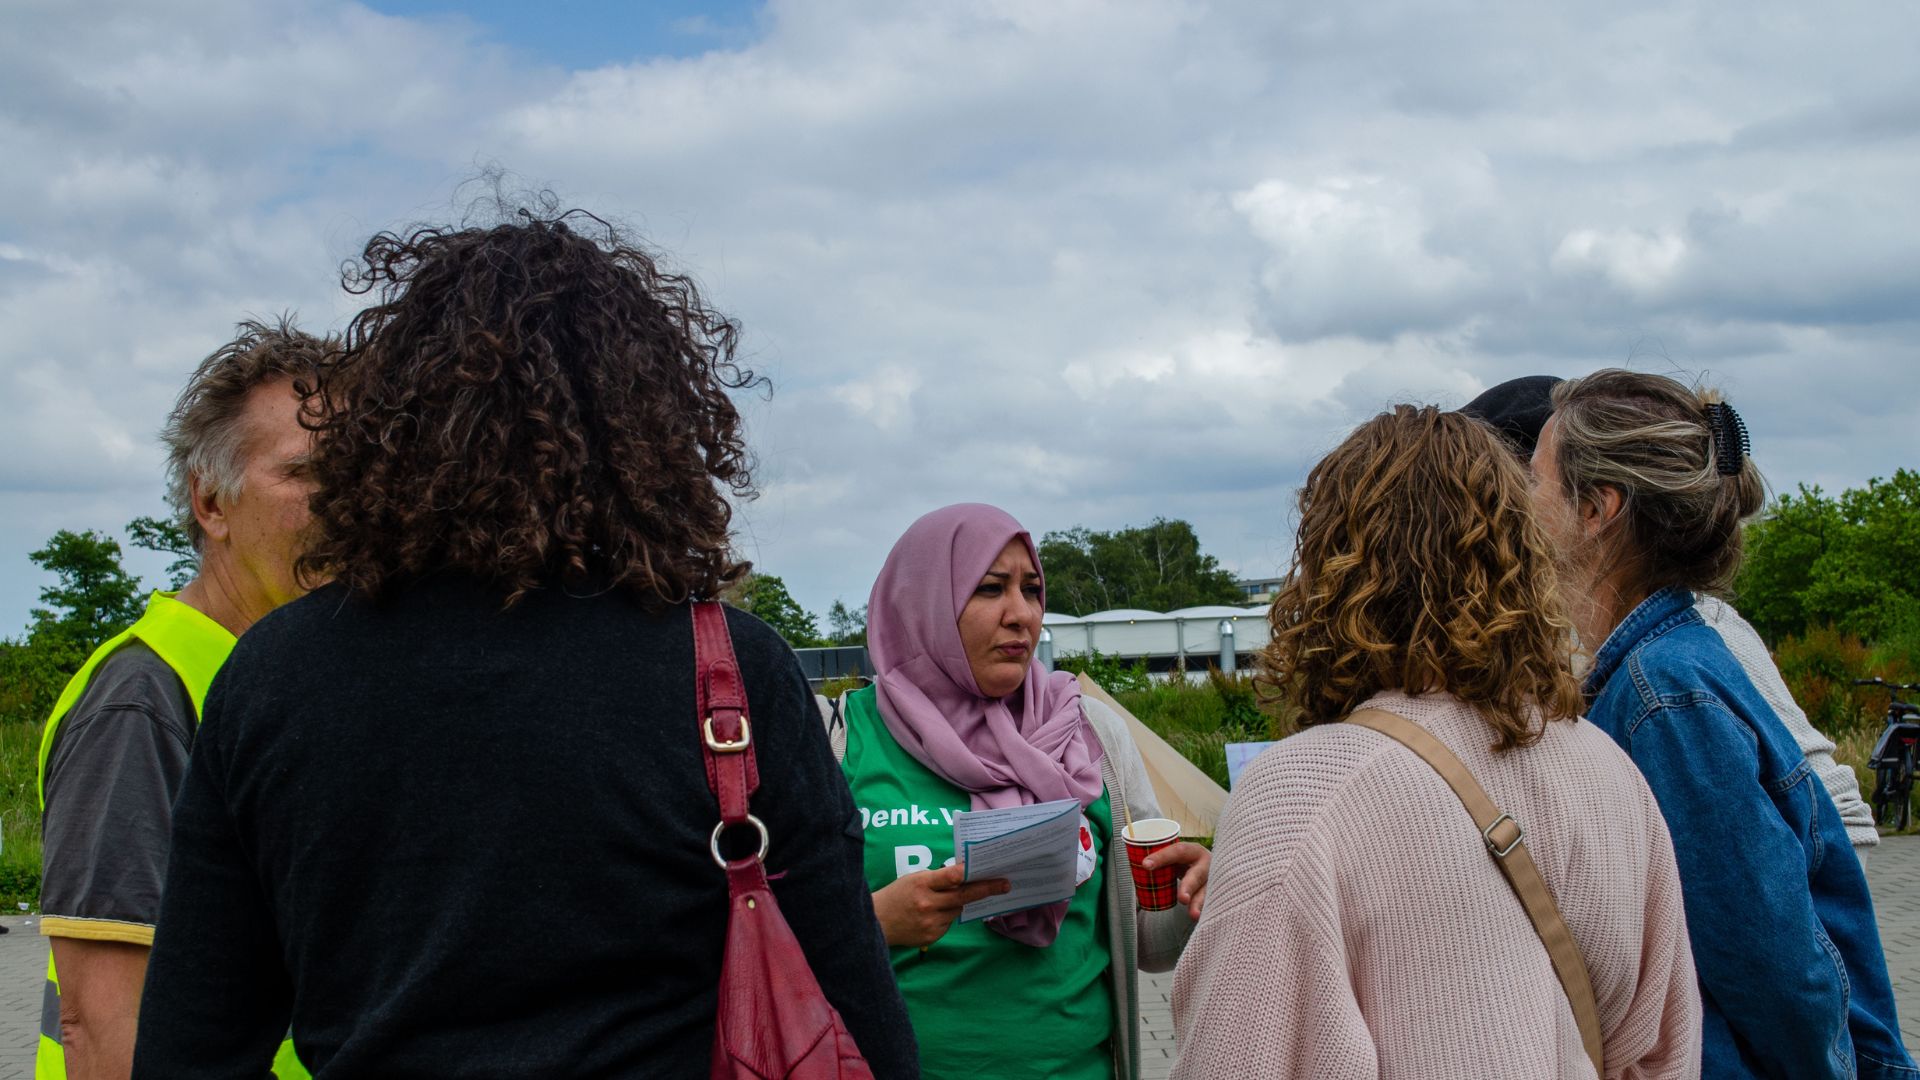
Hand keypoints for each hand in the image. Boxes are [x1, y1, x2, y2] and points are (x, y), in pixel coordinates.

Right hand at [872, 863, 1011, 947]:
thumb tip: (965, 873)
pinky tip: (931, 915)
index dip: (968, 873)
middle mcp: (927, 903)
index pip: (950, 876)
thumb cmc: (898, 895)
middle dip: (986, 889)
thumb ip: (938, 878)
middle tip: (1004, 885)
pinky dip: (946, 916)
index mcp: (921, 883)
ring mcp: (930, 922)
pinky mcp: (931, 937)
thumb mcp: (914, 878)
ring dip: (957, 903)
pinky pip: (948, 923)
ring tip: (942, 900)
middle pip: (962, 896)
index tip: (986, 871)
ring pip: (957, 910)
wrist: (878, 923)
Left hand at [1143, 841, 1210, 920]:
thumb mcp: (1176, 858)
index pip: (1177, 851)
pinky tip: (1198, 917)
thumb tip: (1138, 868)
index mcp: (1193, 851)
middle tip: (1182, 898)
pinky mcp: (1213, 894)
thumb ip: (1162, 863)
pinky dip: (1203, 910)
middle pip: (1197, 875)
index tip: (1145, 865)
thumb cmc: (1186, 863)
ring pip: (1205, 892)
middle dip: (1188, 887)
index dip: (1161, 857)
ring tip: (1193, 914)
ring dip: (1198, 903)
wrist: (1207, 867)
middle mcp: (1206, 864)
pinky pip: (1209, 903)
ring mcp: (1212, 881)